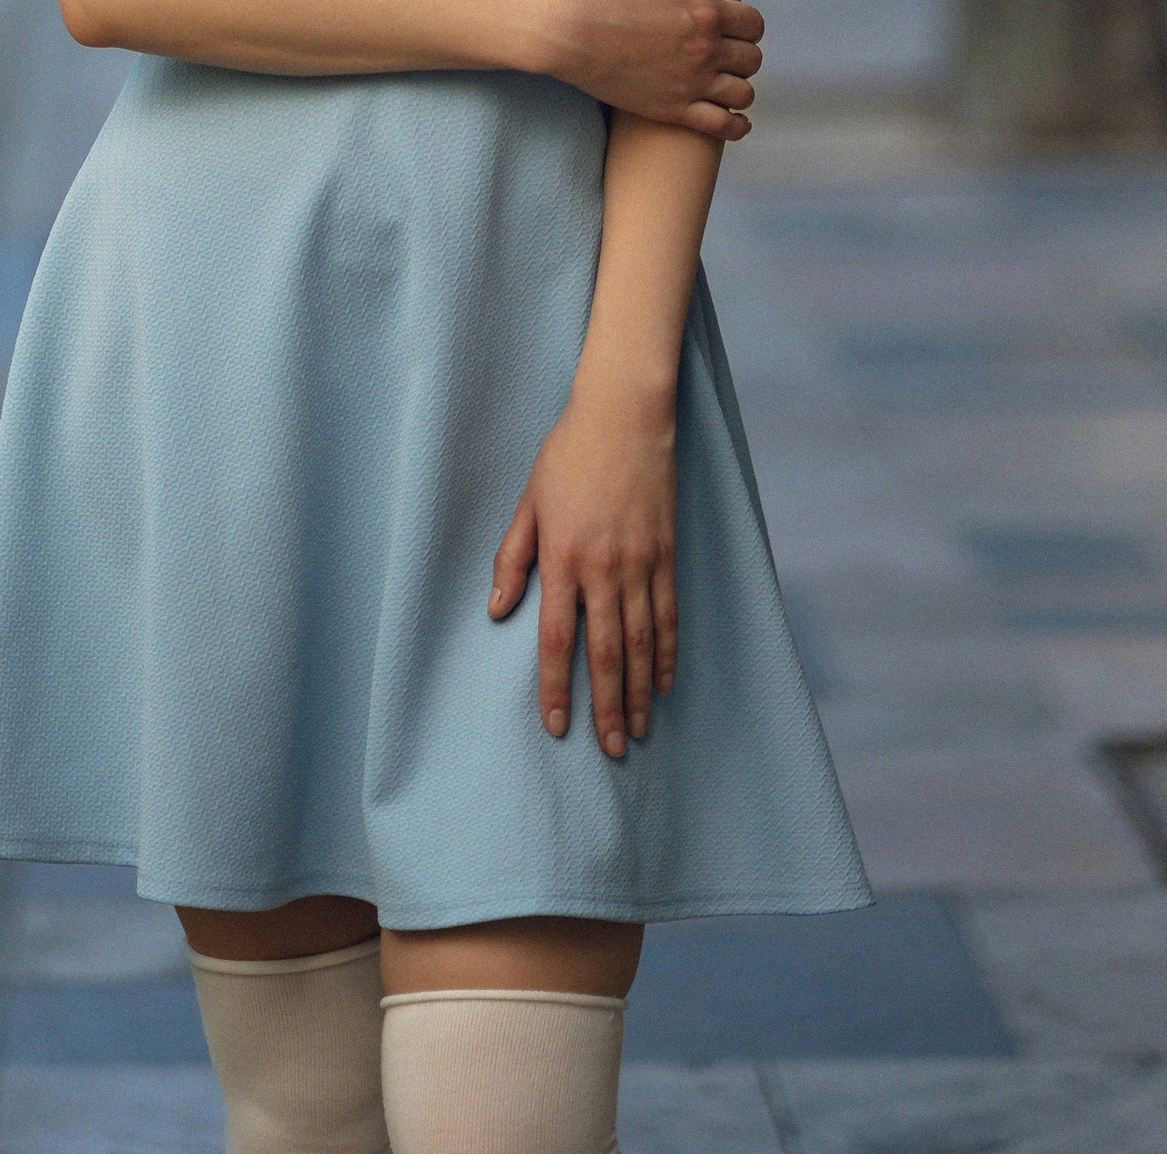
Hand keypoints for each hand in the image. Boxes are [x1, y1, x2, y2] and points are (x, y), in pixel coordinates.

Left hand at [488, 390, 678, 755]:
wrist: (623, 416)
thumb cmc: (567, 455)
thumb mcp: (528, 503)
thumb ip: (512, 559)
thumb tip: (498, 610)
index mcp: (561, 558)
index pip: (556, 638)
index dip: (556, 687)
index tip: (558, 726)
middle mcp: (602, 569)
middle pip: (604, 654)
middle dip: (606, 708)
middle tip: (612, 750)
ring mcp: (639, 564)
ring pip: (640, 643)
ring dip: (638, 692)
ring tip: (637, 731)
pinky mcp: (665, 554)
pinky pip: (668, 615)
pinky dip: (667, 653)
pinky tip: (663, 682)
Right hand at [551, 0, 761, 135]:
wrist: (567, 27)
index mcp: (705, 10)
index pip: (753, 24)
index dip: (747, 25)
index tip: (734, 28)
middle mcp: (706, 48)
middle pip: (752, 59)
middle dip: (743, 55)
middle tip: (726, 55)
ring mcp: (691, 82)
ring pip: (743, 93)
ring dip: (739, 88)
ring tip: (725, 84)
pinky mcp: (672, 110)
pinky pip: (722, 126)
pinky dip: (736, 126)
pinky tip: (735, 121)